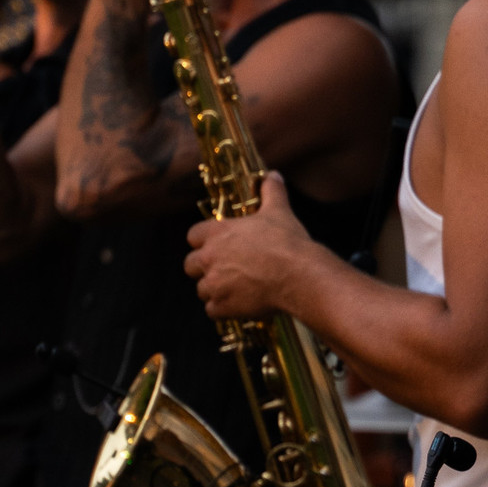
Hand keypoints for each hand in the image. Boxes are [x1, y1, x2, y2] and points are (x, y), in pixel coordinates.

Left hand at [184, 172, 314, 319]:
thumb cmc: (286, 241)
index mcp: (217, 233)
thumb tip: (273, 175)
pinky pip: (212, 311)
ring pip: (202, 290)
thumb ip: (271, 191)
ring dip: (214, 290)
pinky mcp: (222, 306)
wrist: (298, 275)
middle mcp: (209, 258)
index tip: (216, 245)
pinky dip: (223, 310)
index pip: (192, 236)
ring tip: (235, 289)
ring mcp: (214, 284)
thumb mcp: (278, 210)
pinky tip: (239, 304)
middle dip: (203, 268)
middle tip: (224, 270)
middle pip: (190, 265)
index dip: (203, 241)